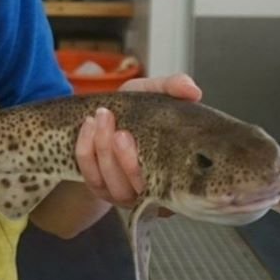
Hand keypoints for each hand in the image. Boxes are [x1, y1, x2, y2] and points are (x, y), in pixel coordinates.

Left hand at [75, 73, 202, 207]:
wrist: (110, 113)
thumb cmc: (138, 110)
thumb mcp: (156, 93)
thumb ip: (174, 87)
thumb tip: (192, 91)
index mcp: (174, 172)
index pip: (171, 187)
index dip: (160, 172)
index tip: (150, 146)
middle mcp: (150, 189)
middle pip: (136, 186)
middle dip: (127, 161)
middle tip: (121, 133)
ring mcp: (123, 192)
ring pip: (111, 180)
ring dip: (104, 149)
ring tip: (103, 117)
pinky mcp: (100, 187)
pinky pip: (90, 172)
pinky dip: (86, 148)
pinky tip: (89, 125)